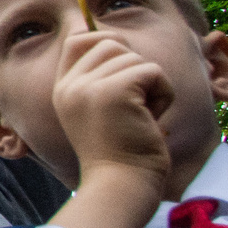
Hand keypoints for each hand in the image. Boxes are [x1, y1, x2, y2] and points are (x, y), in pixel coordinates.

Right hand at [50, 29, 173, 202]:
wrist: (121, 186)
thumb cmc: (120, 155)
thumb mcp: (97, 113)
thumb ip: (99, 81)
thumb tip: (119, 44)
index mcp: (62, 90)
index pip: (77, 40)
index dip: (105, 44)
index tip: (125, 74)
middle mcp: (70, 85)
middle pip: (110, 43)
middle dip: (134, 69)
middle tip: (137, 105)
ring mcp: (89, 87)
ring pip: (135, 58)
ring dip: (152, 86)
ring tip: (143, 116)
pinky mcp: (116, 91)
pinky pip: (153, 71)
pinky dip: (164, 94)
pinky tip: (153, 119)